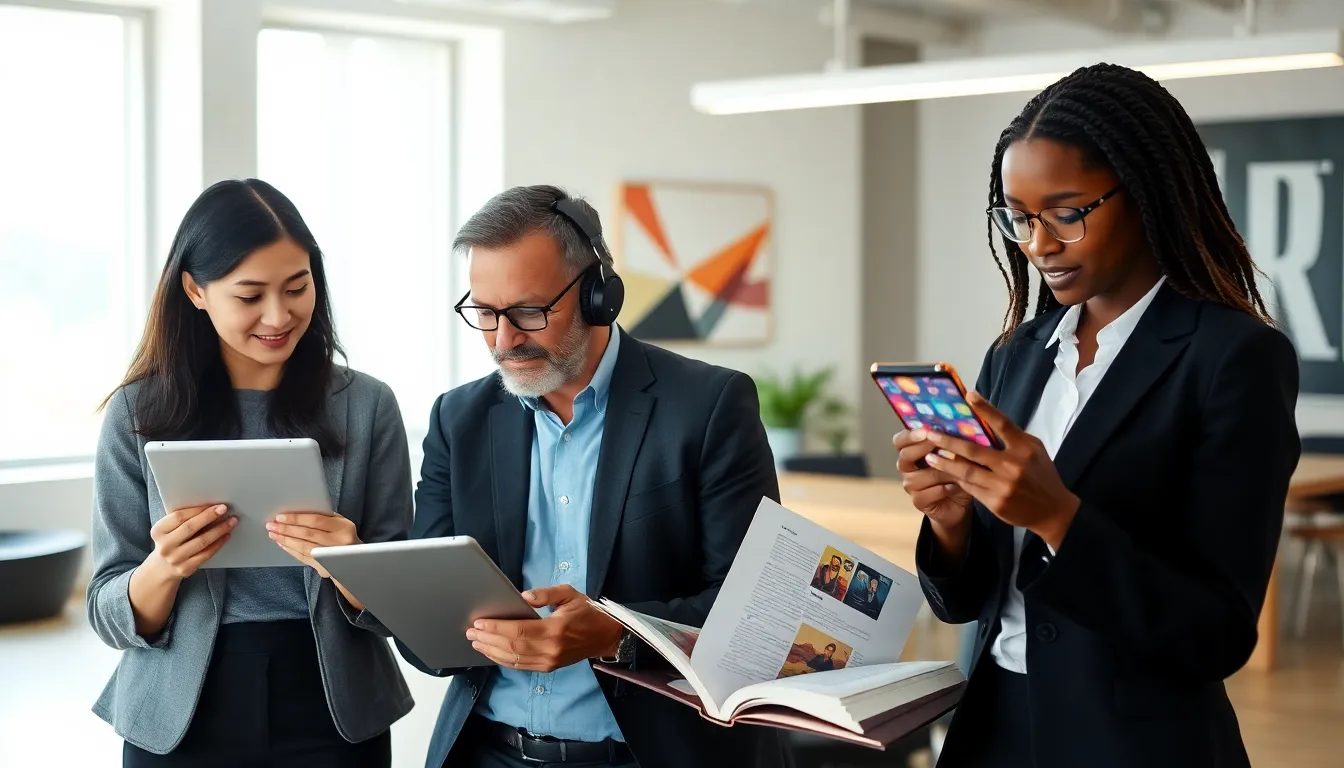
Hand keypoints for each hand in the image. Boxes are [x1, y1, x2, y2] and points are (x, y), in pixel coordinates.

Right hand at [147, 504, 237, 579]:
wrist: (163, 567)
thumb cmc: (172, 541)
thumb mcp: (169, 529)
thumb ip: (183, 519)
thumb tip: (209, 506)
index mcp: (158, 531)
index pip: (178, 517)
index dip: (197, 509)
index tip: (213, 504)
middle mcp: (165, 545)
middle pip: (190, 527)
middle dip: (209, 516)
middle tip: (224, 508)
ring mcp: (175, 558)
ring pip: (201, 541)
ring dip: (219, 529)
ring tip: (231, 521)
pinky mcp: (186, 568)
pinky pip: (206, 554)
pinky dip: (219, 543)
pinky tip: (226, 535)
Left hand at [266, 512, 359, 577]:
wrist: (355, 562)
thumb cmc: (345, 537)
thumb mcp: (342, 523)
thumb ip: (326, 517)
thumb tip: (298, 511)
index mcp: (344, 527)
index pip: (316, 520)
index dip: (297, 518)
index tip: (281, 516)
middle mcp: (338, 542)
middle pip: (307, 534)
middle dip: (286, 529)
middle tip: (272, 525)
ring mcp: (330, 557)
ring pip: (303, 546)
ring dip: (285, 540)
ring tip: (273, 534)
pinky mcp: (323, 567)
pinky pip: (303, 557)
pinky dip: (291, 550)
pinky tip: (282, 544)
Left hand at [466, 585, 624, 671]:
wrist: (606, 636)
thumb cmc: (588, 612)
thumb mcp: (569, 594)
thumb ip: (546, 594)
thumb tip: (523, 597)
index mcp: (554, 630)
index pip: (518, 631)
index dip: (496, 628)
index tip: (479, 622)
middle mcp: (550, 650)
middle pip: (512, 647)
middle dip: (488, 639)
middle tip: (471, 631)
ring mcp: (549, 662)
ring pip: (514, 660)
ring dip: (491, 651)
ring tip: (476, 642)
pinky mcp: (548, 667)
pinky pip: (521, 666)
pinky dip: (503, 660)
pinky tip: (492, 652)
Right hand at [894, 429, 973, 528]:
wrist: (958, 503)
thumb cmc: (955, 475)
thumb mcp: (954, 457)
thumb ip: (949, 444)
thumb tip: (955, 428)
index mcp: (912, 453)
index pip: (900, 441)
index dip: (910, 435)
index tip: (926, 430)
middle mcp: (906, 469)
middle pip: (904, 456)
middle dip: (921, 448)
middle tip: (936, 443)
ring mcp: (910, 486)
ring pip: (918, 477)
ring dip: (939, 472)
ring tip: (957, 470)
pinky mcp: (918, 501)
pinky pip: (927, 493)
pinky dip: (944, 489)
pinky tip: (957, 486)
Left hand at [923, 391, 1079, 550]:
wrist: (1053, 511)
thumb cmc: (1041, 475)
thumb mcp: (1034, 450)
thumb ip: (1012, 438)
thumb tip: (983, 423)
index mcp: (1026, 448)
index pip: (1003, 424)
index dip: (985, 409)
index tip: (968, 395)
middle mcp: (1014, 465)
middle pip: (974, 450)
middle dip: (948, 441)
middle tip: (929, 433)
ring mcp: (1003, 486)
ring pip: (966, 471)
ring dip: (945, 463)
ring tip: (929, 456)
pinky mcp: (995, 502)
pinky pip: (971, 488)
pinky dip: (957, 479)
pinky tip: (945, 473)